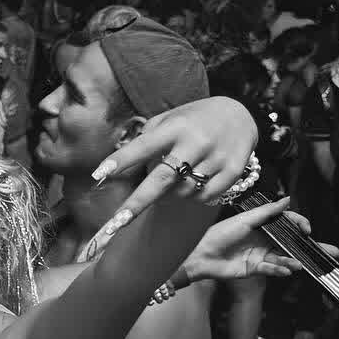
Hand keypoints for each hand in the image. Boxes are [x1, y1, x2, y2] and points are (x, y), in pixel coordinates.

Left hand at [89, 98, 257, 239]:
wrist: (240, 114)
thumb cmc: (193, 119)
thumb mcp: (170, 119)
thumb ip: (147, 139)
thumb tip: (121, 165)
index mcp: (176, 127)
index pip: (143, 146)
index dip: (121, 160)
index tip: (98, 174)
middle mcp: (195, 142)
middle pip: (162, 179)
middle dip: (137, 203)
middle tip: (114, 224)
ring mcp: (215, 158)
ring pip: (181, 192)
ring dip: (169, 195)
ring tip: (173, 180)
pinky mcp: (232, 171)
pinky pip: (203, 197)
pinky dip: (192, 197)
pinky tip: (192, 184)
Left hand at [185, 198, 337, 282]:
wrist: (200, 255)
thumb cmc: (219, 234)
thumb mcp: (244, 220)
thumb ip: (267, 212)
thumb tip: (288, 199)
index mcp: (262, 225)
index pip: (288, 223)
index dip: (300, 225)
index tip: (307, 229)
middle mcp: (265, 239)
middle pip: (292, 243)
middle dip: (311, 247)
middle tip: (331, 252)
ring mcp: (261, 254)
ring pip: (285, 258)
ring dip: (294, 261)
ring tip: (300, 264)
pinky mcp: (256, 269)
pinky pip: (273, 269)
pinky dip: (280, 269)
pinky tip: (286, 270)